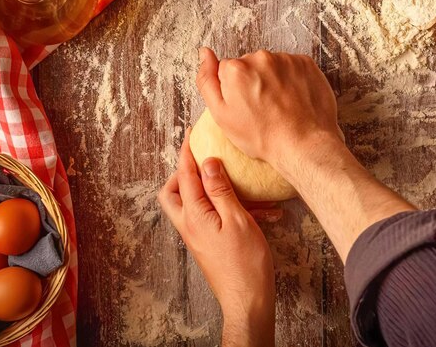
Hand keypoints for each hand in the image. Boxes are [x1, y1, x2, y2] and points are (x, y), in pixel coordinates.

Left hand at [159, 131, 275, 345]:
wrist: (248, 301)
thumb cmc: (245, 263)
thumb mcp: (237, 219)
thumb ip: (220, 190)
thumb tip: (207, 163)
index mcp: (193, 215)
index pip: (185, 175)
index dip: (189, 153)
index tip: (193, 135)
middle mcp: (190, 225)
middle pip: (174, 192)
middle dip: (185, 173)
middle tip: (204, 162)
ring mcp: (198, 235)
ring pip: (194, 204)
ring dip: (213, 190)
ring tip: (237, 183)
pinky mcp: (210, 243)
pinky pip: (213, 218)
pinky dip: (231, 209)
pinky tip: (261, 211)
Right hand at [196, 48, 340, 168]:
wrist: (304, 143)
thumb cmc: (261, 136)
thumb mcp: (221, 115)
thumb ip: (207, 81)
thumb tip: (204, 52)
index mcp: (235, 69)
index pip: (226, 71)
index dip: (234, 91)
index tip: (244, 106)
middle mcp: (259, 57)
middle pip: (249, 65)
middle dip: (252, 82)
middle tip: (262, 109)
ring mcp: (285, 59)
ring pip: (271, 66)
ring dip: (272, 80)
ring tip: (279, 106)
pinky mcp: (305, 63)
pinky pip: (291, 67)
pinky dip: (291, 80)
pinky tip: (293, 99)